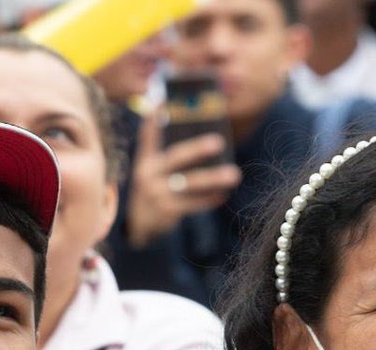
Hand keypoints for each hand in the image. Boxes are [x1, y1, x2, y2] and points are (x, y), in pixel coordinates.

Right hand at [125, 110, 241, 248]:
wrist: (140, 223)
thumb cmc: (156, 186)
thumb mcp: (154, 168)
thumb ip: (165, 149)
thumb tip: (198, 131)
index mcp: (146, 158)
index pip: (149, 134)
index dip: (155, 118)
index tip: (163, 100)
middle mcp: (148, 174)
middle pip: (175, 158)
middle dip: (197, 149)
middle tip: (219, 142)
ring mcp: (156, 193)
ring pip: (189, 183)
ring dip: (213, 178)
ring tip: (234, 174)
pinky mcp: (167, 211)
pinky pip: (193, 204)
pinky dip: (209, 199)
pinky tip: (224, 194)